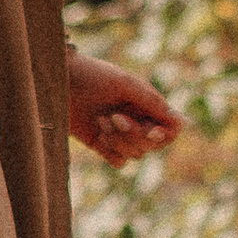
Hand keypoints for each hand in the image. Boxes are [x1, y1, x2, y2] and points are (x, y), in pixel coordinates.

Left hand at [66, 48, 181, 164]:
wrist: (56, 81)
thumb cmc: (91, 75)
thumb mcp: (124, 83)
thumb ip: (152, 101)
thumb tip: (180, 121)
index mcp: (146, 103)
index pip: (170, 129)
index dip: (164, 135)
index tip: (150, 130)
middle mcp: (136, 119)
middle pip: (153, 145)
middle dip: (135, 135)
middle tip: (114, 117)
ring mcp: (119, 134)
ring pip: (137, 154)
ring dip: (120, 140)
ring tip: (101, 120)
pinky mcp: (102, 145)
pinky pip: (120, 162)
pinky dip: (112, 152)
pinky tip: (98, 136)